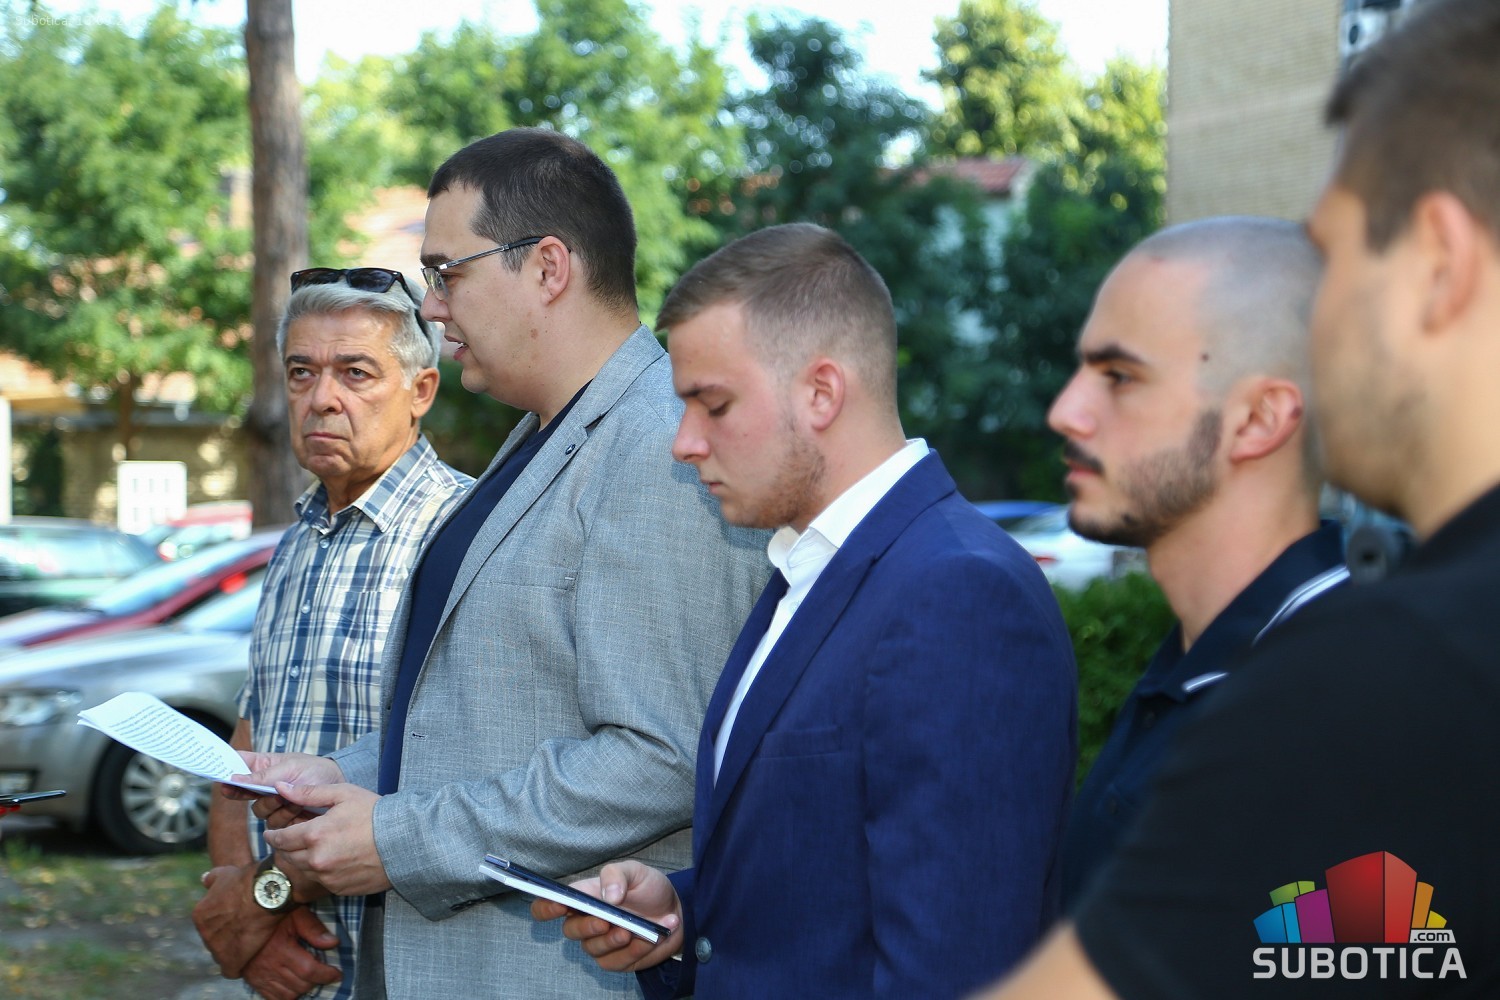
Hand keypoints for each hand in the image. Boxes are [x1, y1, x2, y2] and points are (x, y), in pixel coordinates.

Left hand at [193, 863, 282, 977]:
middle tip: (247, 931)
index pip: (208, 926)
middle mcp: (204, 932)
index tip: (239, 920)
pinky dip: (240, 966)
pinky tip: (251, 957)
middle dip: (228, 938)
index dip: (225, 924)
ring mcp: (217, 948)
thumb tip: (203, 880)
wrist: (265, 892)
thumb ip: (212, 878)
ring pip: (223, 955)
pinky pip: (231, 970)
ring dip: (235, 951)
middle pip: (215, 941)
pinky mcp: (231, 959)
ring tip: (252, 943)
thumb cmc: (248, 880)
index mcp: (200, 914)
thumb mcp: (225, 873)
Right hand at [225, 752, 343, 829]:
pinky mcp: (282, 819)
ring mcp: (272, 803)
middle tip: (275, 791)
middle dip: (259, 794)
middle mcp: (263, 785)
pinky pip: (273, 824)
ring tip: (295, 798)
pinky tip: (299, 809)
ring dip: (276, 806)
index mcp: (262, 765)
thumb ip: (262, 776)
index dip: (225, 771)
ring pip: (258, 811)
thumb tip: (233, 778)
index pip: (236, 765)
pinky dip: (287, 817)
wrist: (339, 789)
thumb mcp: (290, 768)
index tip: (223, 779)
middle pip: (242, 793)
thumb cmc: (316, 770)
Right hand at [241, 906, 343, 999]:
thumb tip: (333, 943)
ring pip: (288, 994)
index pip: (309, 970)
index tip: (337, 974)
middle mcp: (269, 966)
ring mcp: (259, 976)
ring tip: (310, 978)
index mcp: (281, 949)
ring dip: (302, 989)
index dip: (326, 975)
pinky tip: (293, 986)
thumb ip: (314, 929)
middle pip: (300, 985)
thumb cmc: (273, 912)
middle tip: (324, 973)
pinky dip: (286, 996)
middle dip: (317, 981)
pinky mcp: (253, 981)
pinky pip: (272, 998)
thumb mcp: (296, 914)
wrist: (242, 918)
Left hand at [261, 782, 391, 896]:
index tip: (271, 833)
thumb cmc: (375, 814)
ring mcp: (328, 877)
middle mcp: (317, 860)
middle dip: (286, 847)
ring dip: (302, 859)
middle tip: (293, 838)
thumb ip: (307, 792)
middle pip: (287, 856)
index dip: (272, 835)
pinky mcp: (339, 889)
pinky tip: (333, 859)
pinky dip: (321, 871)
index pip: (280, 839)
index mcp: (314, 835)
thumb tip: (279, 787)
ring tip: (315, 847)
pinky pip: (321, 881)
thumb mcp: (343, 794)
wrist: (405, 842)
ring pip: (302, 870)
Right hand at [531, 861, 683, 971]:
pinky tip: (650, 938)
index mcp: (583, 897)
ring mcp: (599, 943)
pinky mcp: (615, 960)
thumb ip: (617, 875)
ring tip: (636, 930)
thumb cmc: (647, 888)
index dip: (546, 906)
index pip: (549, 903)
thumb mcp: (636, 871)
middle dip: (587, 926)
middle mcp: (586, 921)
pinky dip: (634, 950)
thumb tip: (608, 895)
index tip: (560, 905)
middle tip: (606, 921)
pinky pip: (616, 961)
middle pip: (570, 930)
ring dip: (614, 940)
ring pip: (592, 948)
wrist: (674, 910)